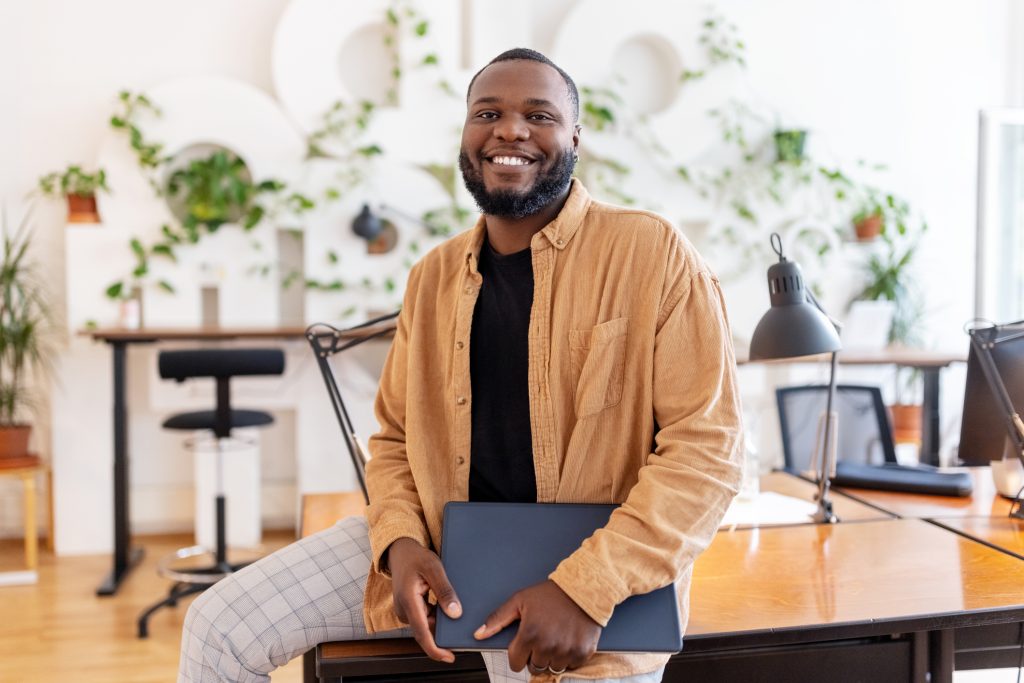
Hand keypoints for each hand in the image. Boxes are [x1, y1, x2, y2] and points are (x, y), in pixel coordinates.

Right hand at [387, 537, 462, 662]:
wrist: (401, 552)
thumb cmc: (416, 558)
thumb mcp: (434, 568)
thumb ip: (445, 591)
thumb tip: (455, 613)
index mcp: (408, 600)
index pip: (421, 632)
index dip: (435, 648)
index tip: (449, 657)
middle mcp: (404, 609)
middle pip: (425, 630)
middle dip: (443, 634)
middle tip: (462, 630)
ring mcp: (405, 611)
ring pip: (426, 625)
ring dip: (440, 623)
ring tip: (455, 614)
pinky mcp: (409, 610)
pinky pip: (424, 619)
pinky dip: (436, 617)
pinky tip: (447, 610)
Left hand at [474, 580, 600, 673]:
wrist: (583, 588)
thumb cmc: (550, 593)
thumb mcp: (520, 600)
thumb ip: (497, 619)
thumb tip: (478, 634)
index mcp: (529, 634)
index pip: (515, 663)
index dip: (517, 654)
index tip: (523, 645)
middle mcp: (547, 645)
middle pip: (533, 668)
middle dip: (534, 656)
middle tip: (541, 638)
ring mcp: (566, 651)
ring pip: (551, 669)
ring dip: (551, 658)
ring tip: (555, 638)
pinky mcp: (582, 652)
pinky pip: (570, 666)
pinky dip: (568, 657)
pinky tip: (567, 640)